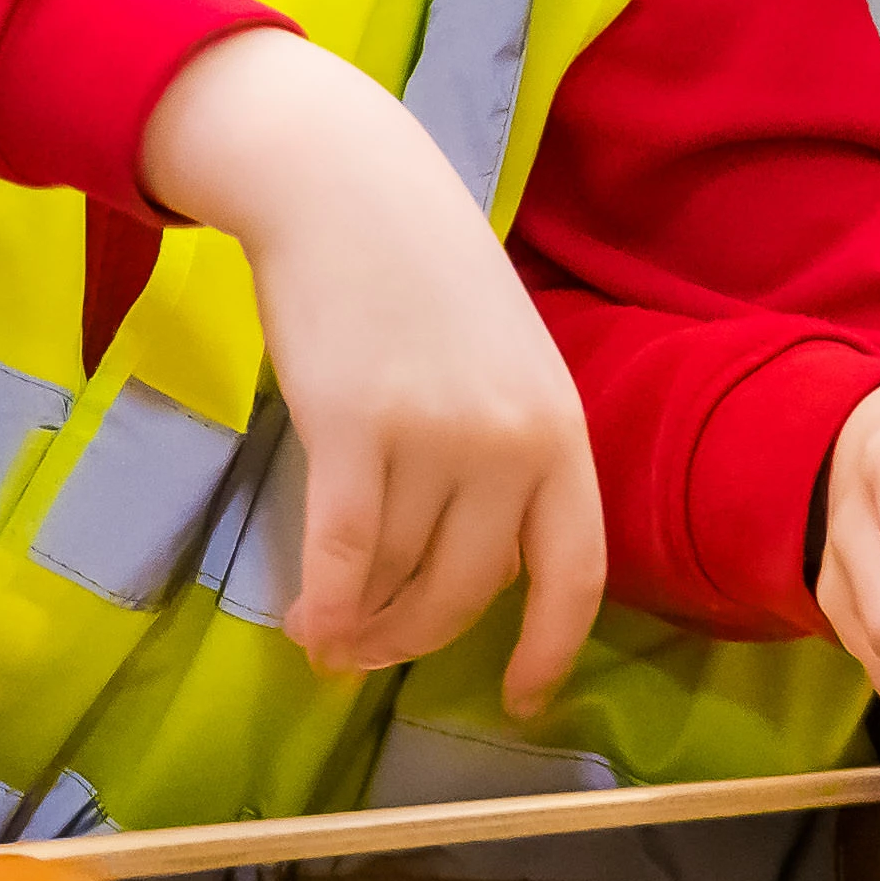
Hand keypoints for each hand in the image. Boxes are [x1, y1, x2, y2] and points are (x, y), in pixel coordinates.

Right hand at [136, 27, 600, 716]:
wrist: (343, 183)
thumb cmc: (418, 267)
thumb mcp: (501, 358)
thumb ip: (504, 449)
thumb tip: (466, 555)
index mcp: (560, 426)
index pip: (575, 569)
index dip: (549, 648)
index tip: (519, 697)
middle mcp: (511, 441)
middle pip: (470, 588)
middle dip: (416, 636)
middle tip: (370, 652)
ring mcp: (435, 435)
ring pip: (399, 573)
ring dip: (358, 621)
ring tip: (324, 633)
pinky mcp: (354, 428)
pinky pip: (344, 553)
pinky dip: (324, 602)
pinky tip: (304, 622)